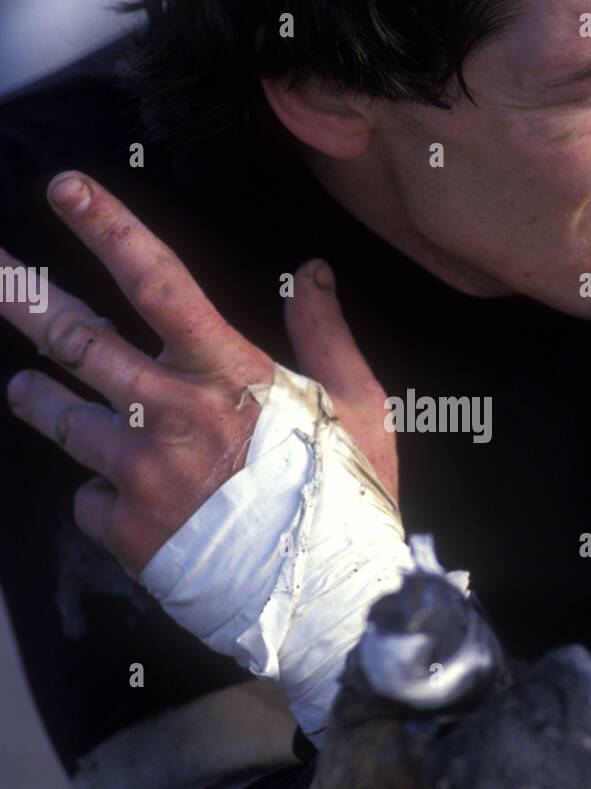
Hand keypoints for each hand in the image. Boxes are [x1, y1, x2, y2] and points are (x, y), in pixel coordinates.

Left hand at [2, 171, 396, 578]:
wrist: (328, 599)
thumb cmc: (348, 498)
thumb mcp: (359, 405)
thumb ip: (326, 333)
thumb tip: (313, 270)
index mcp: (225, 374)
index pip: (158, 283)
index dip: (108, 228)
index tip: (65, 189)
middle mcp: (171, 414)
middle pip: (77, 340)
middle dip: (23, 298)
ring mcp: (142, 474)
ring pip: (62, 418)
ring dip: (39, 398)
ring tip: (25, 389)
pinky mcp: (127, 531)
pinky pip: (87, 502)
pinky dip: (97, 497)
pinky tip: (118, 502)